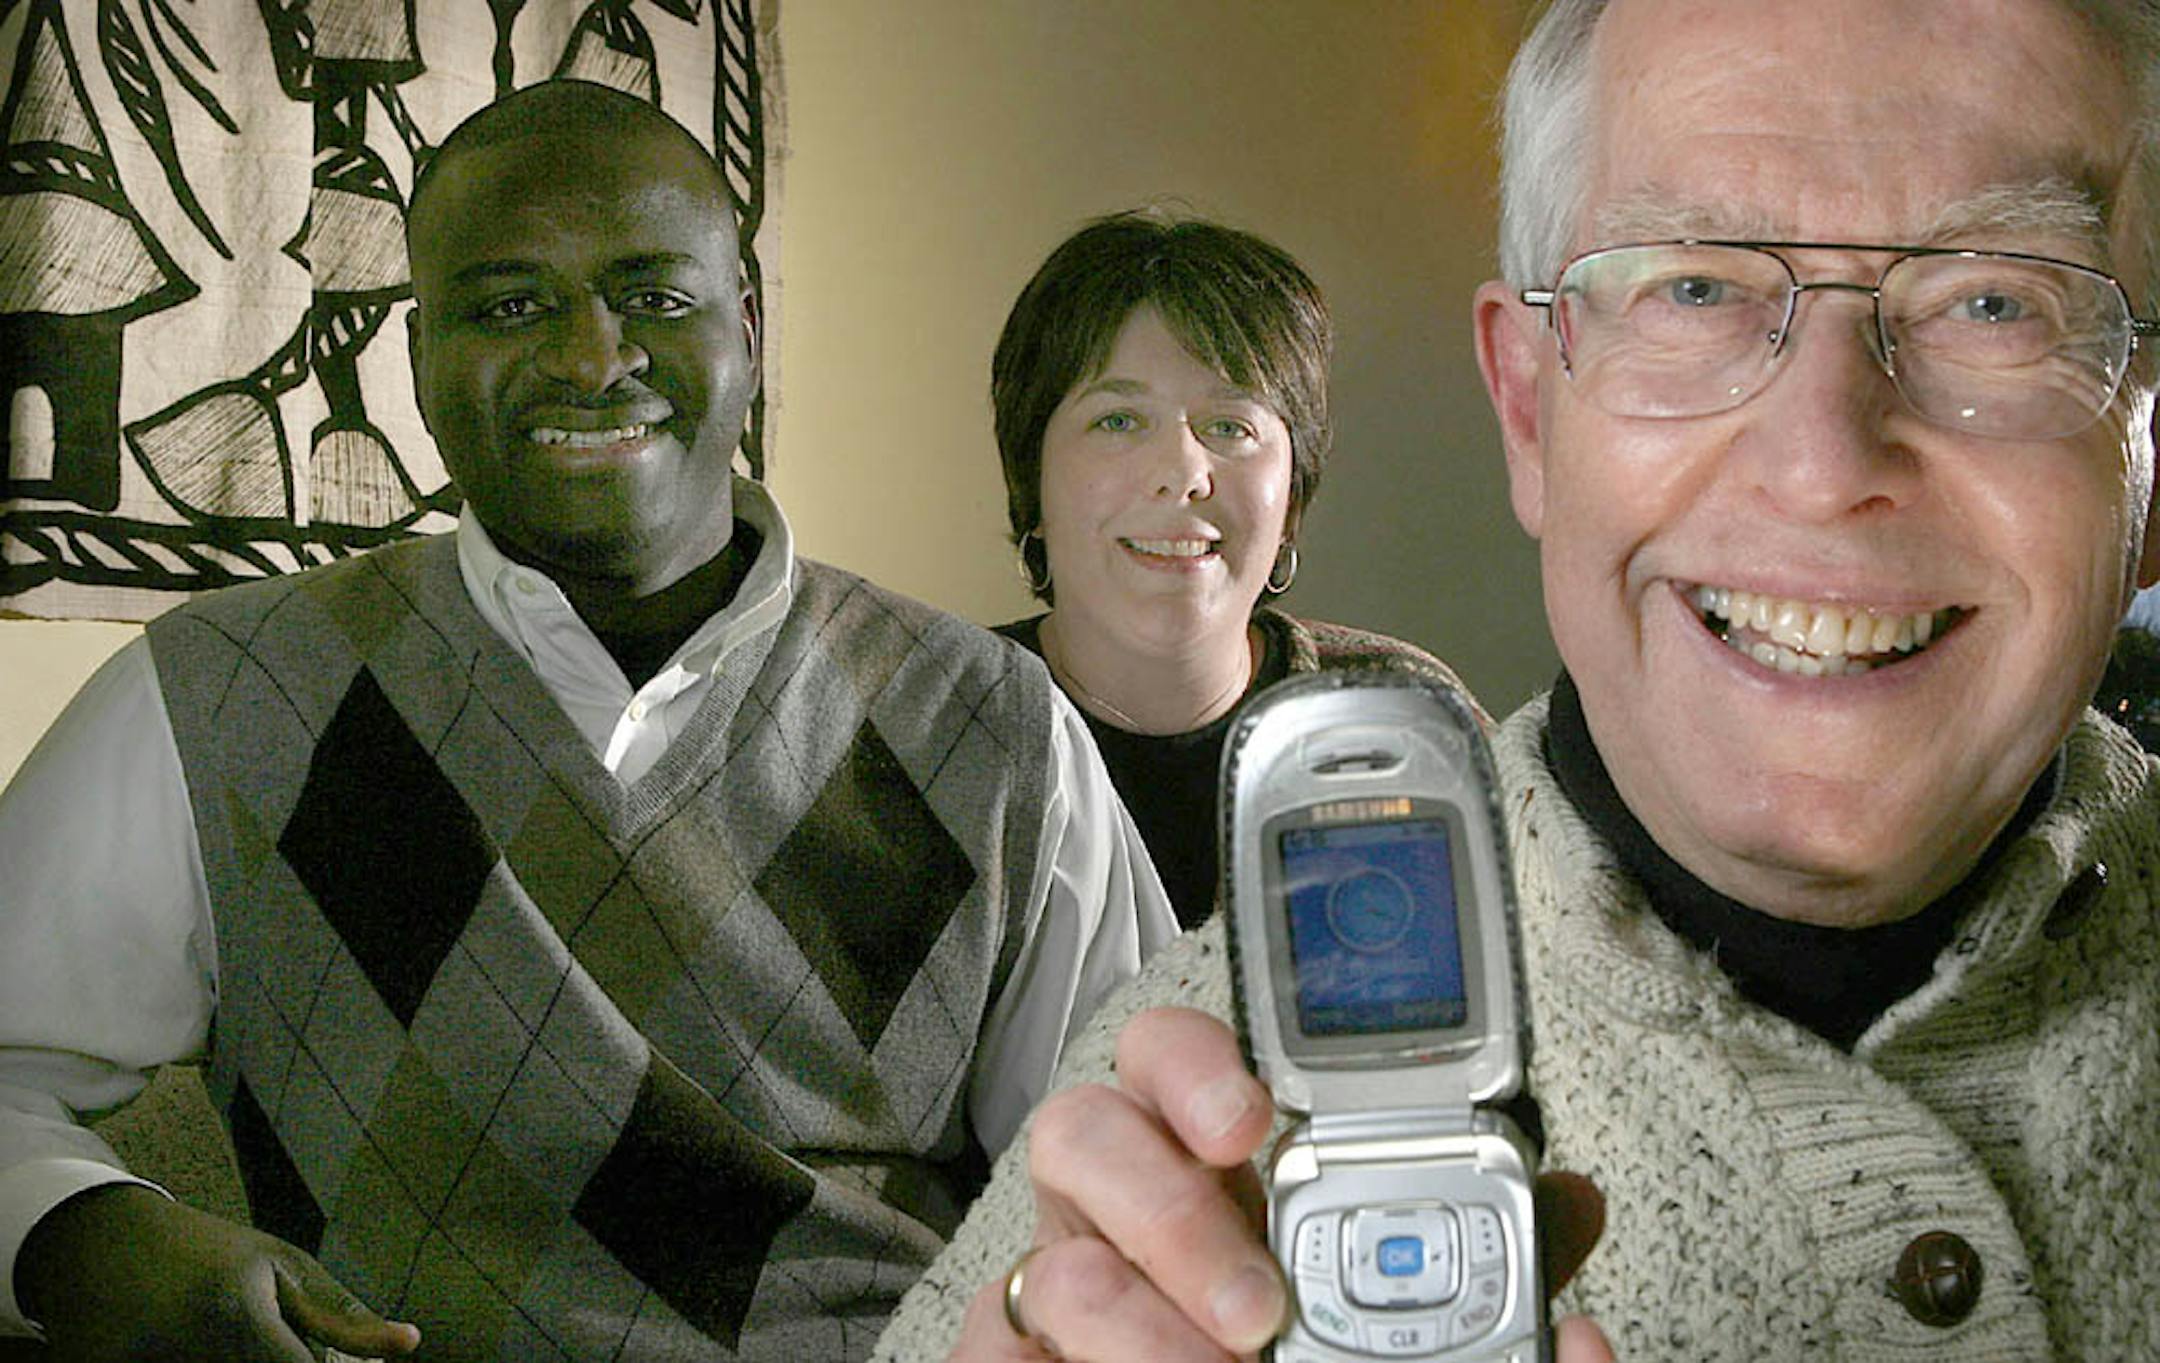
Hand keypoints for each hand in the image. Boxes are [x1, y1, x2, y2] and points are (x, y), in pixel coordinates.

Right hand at [17, 1183, 419, 1361]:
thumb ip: (343, 1315)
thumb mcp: (282, 1266)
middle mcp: (184, 1342)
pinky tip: (176, 1344)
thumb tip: (411, 1343)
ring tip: (211, 1334)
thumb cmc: (208, 1250)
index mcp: (236, 1310)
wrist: (99, 1236)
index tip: (323, 1361)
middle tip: (249, 1333)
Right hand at [948, 1007, 1612, 1361]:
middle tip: (1254, 1305)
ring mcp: (1064, 1288)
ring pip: (1049, 1265)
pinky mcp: (1019, 1355)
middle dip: (1162, 1205)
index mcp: (1219, 1166)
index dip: (1198, 1067)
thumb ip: (1492, 1261)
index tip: (1251, 1119)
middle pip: (1084, 1130)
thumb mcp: (1430, 1316)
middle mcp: (1124, 1208)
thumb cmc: (1329, 1350)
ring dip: (1134, 1327)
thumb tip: (1574, 1202)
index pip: (1178, 1060)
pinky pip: (994, 1350)